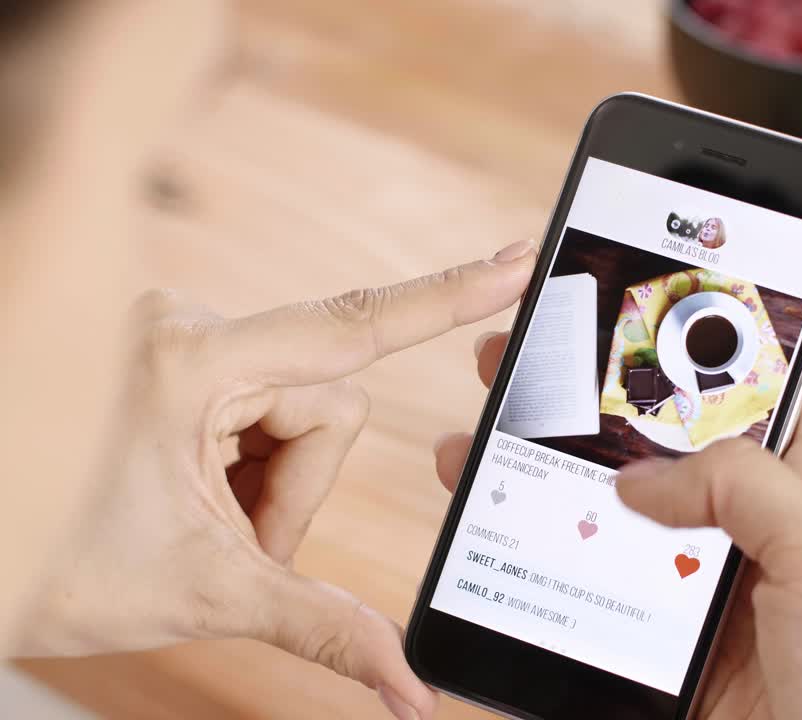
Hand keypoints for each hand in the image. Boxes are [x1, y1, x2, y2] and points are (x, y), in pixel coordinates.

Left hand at [16, 239, 536, 719]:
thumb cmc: (48, 562)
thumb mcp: (203, 593)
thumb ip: (324, 628)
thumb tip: (412, 689)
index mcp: (192, 361)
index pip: (354, 328)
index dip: (447, 297)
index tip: (517, 264)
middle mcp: (188, 327)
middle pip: (325, 404)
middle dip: (294, 491)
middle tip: (234, 544)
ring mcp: (180, 339)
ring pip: (297, 411)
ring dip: (270, 485)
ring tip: (205, 525)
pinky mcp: (177, 357)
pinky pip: (260, 408)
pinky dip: (248, 468)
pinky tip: (199, 499)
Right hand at [436, 336, 801, 719]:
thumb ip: (743, 487)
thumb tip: (639, 479)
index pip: (752, 386)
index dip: (698, 339)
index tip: (629, 300)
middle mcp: (750, 530)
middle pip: (658, 447)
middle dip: (588, 403)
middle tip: (519, 362)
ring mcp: (701, 593)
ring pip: (612, 519)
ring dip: (546, 483)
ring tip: (476, 447)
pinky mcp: (664, 654)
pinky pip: (594, 596)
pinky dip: (544, 569)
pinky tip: (499, 546)